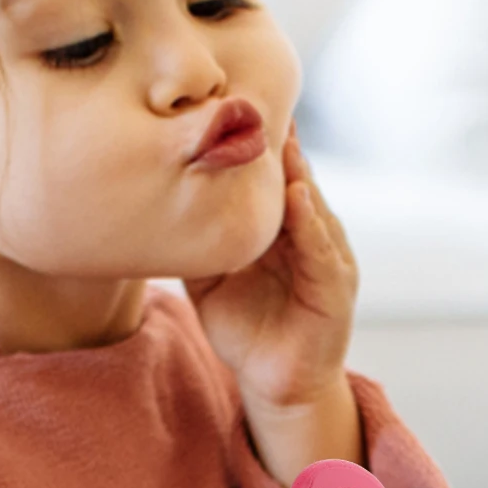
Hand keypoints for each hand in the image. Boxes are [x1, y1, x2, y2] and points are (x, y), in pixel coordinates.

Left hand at [185, 127, 358, 427]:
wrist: (276, 386)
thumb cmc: (246, 333)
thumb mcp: (210, 282)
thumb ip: (195, 245)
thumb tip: (153, 212)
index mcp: (280, 230)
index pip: (271, 177)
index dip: (258, 145)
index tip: (235, 104)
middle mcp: (307, 236)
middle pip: (295, 180)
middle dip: (281, 145)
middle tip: (259, 101)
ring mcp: (325, 260)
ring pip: (311, 207)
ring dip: (297, 174)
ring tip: (281, 140)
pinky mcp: (334, 290)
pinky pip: (321, 251)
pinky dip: (310, 224)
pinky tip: (298, 198)